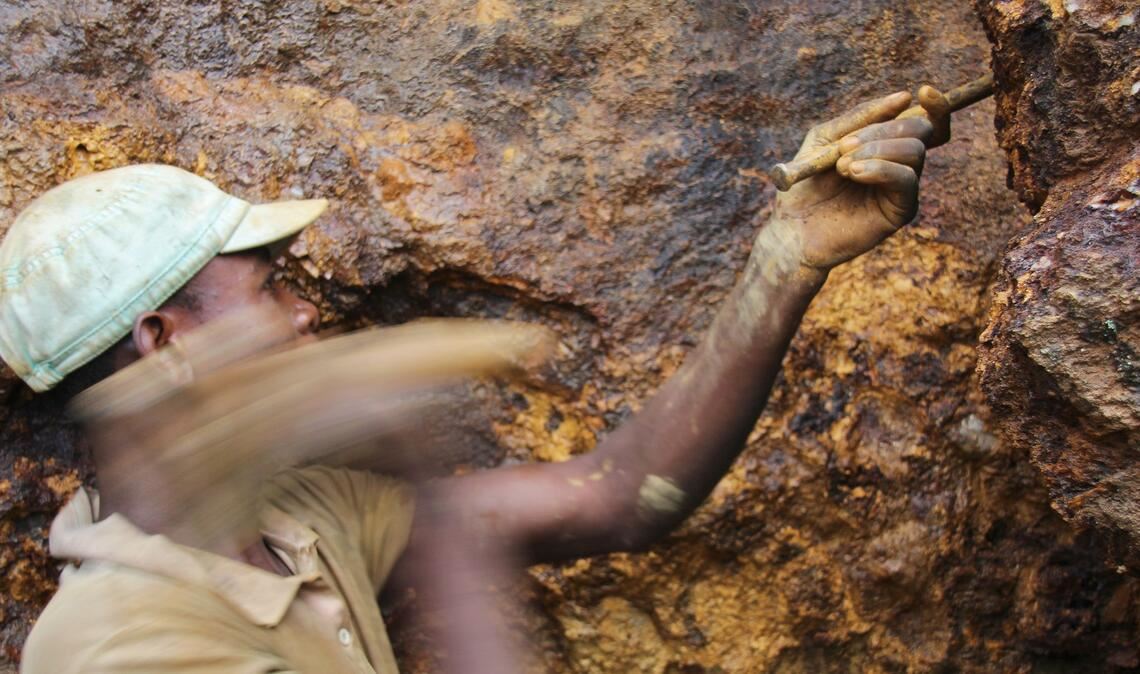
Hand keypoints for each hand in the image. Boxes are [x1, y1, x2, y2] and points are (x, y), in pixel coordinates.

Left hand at [769, 87, 950, 271]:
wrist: (792, 228)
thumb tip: (905, 97)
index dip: (935, 104)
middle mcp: (900, 164)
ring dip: (876, 150)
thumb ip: (860, 118)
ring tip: (842, 166)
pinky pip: (906, 179)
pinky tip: (854, 173)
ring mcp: (902, 187)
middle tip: (845, 147)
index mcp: (885, 145)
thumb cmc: (805, 184)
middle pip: (920, 130)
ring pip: (915, 151)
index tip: (925, 90)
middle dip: (883, 130)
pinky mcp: (901, 210)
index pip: (925, 120)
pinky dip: (880, 169)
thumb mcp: (826, 139)